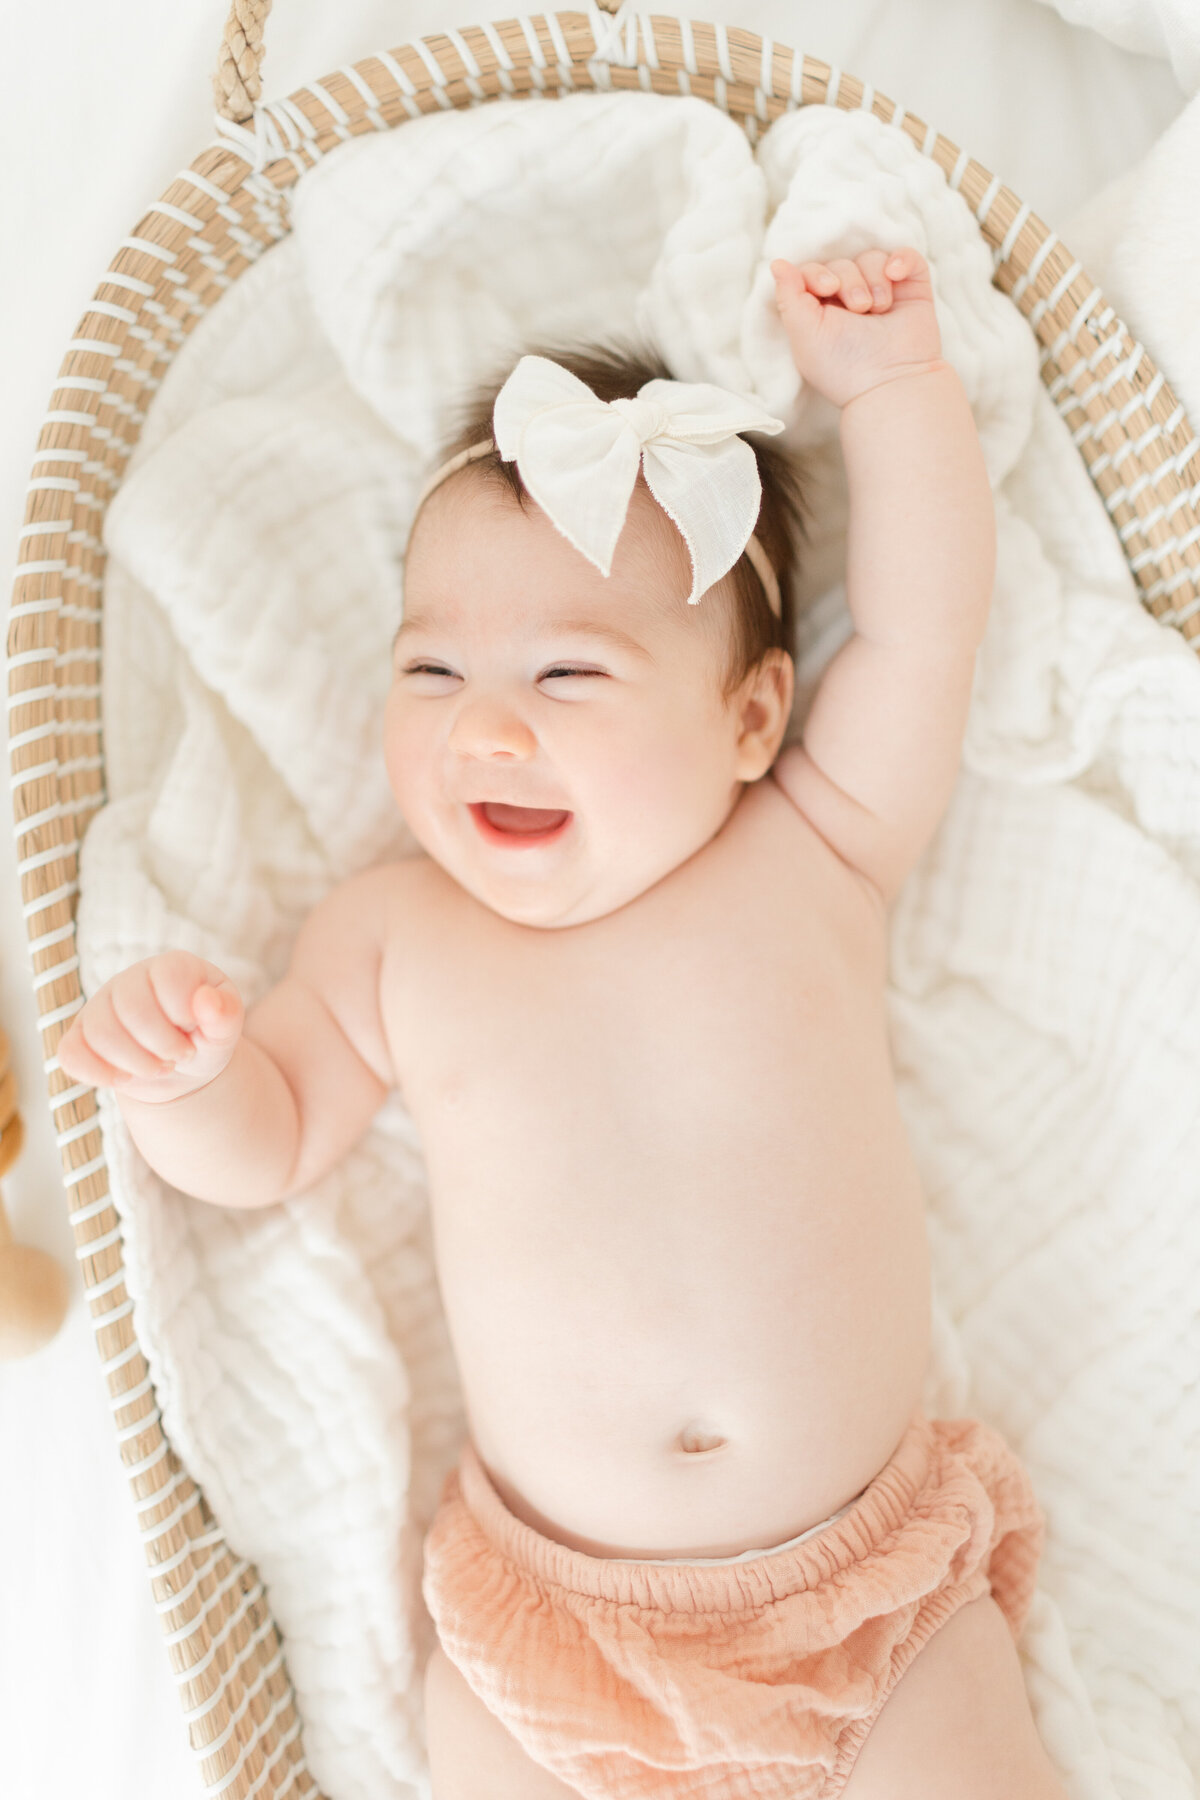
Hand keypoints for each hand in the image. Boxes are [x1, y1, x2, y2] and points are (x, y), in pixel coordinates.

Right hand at [58, 951, 244, 1105]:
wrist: (180, 1066)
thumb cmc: (205, 1038)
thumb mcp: (225, 1029)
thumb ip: (225, 1014)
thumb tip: (206, 999)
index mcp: (172, 966)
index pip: (168, 976)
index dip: (184, 1012)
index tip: (194, 1031)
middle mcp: (131, 979)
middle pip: (132, 1008)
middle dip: (162, 1044)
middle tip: (180, 1056)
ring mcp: (100, 1006)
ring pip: (101, 1032)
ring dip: (135, 1062)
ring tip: (160, 1068)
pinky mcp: (80, 1037)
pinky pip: (70, 1053)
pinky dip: (96, 1073)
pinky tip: (123, 1080)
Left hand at [771, 247, 943, 409]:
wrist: (890, 381)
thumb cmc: (843, 366)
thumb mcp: (804, 333)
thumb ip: (788, 297)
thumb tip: (777, 263)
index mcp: (821, 311)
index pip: (813, 271)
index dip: (818, 272)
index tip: (829, 288)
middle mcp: (849, 300)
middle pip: (842, 263)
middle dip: (850, 281)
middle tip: (859, 309)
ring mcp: (881, 293)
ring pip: (872, 258)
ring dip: (874, 279)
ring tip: (878, 309)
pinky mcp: (911, 289)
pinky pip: (905, 256)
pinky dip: (901, 259)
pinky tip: (896, 274)